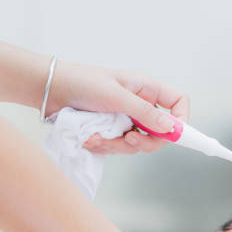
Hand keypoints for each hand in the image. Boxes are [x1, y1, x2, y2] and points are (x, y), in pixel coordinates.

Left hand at [48, 60, 188, 153]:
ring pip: (139, 144)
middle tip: (129, 141)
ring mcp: (128, 120)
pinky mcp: (113, 131)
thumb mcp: (117, 97)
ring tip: (96, 137)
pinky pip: (120, 147)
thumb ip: (145, 113)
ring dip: (118, 145)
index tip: (173, 135)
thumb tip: (172, 128)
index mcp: (147, 90)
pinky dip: (106, 146)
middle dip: (145, 141)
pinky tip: (90, 139)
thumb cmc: (83, 83)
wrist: (50, 90)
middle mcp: (142, 105)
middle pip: (161, 132)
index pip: (178, 103)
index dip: (181, 119)